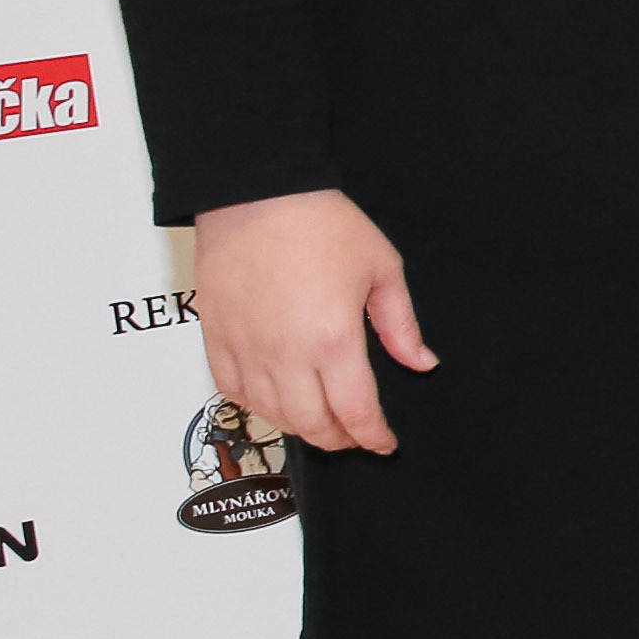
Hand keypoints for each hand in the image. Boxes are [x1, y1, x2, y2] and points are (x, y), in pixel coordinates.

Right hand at [191, 188, 433, 454]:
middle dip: (340, 439)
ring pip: (272, 415)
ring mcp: (245, 350)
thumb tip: (421, 364)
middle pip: (312, 424)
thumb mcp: (382, 269)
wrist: (256, 195)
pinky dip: (257, 407)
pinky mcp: (216, 339)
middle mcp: (285, 354)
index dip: (373, 437)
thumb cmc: (323, 225)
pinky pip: (231, 392)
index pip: (355, 412)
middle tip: (356, 435)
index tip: (385, 443)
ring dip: (301, 428)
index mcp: (332, 339)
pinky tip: (276, 402)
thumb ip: (400, 326)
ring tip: (323, 422)